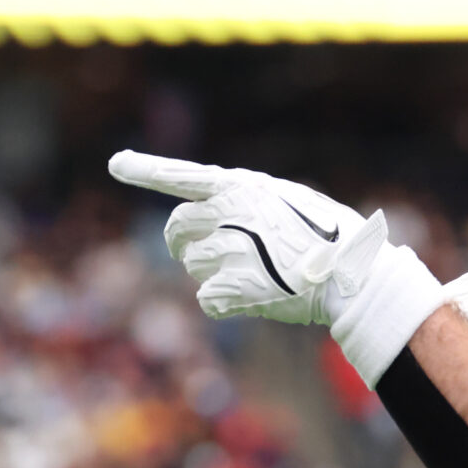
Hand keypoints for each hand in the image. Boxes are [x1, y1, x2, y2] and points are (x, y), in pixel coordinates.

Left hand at [109, 150, 444, 385]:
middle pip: (175, 228)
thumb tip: (213, 216)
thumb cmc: (330, 237)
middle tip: (196, 254)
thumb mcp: (288, 201)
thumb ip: (247, 203)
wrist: (352, 275)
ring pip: (192, 266)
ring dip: (213, 274)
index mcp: (241, 187)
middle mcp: (226, 213)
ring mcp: (227, 249)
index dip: (145, 170)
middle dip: (181, 244)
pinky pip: (206, 299)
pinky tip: (254, 297)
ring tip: (254, 274)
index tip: (115, 164)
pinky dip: (225, 303)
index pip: (182, 175)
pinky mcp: (231, 286)